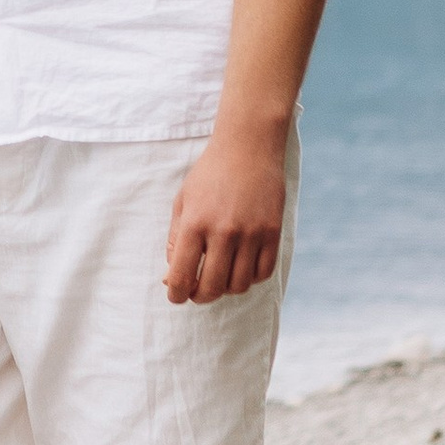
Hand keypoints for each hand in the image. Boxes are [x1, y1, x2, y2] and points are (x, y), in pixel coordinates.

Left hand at [164, 136, 286, 302]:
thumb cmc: (209, 174)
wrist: (248, 147)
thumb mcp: (183, 202)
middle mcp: (223, 231)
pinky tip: (241, 268)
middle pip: (211, 287)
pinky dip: (250, 278)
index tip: (176, 296)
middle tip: (197, 292)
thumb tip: (171, 279)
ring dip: (226, 289)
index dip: (176, 294)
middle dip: (200, 297)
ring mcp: (251, 233)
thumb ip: (174, 241)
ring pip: (238, 285)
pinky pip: (262, 273)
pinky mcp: (273, 233)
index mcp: (194, 223)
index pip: (181, 276)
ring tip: (220, 277)